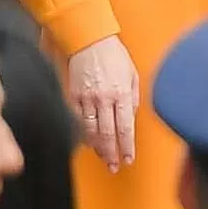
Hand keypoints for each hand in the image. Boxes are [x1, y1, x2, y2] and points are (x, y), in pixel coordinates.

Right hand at [68, 36, 138, 173]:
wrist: (90, 42)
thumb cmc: (115, 56)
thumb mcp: (133, 75)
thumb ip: (133, 98)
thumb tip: (131, 118)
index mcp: (122, 93)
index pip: (125, 127)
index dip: (126, 146)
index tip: (128, 159)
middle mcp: (104, 99)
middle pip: (107, 133)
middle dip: (112, 153)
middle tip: (114, 166)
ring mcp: (87, 99)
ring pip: (91, 130)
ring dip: (98, 148)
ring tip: (104, 160)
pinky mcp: (73, 97)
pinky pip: (79, 121)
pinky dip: (84, 134)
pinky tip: (89, 143)